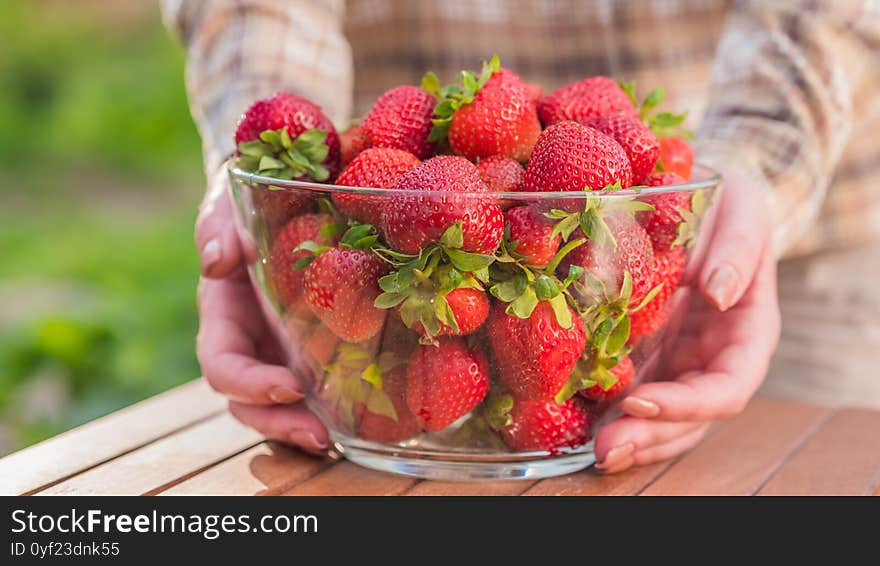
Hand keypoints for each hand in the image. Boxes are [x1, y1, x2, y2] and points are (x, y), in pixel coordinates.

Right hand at [195, 170, 328, 453]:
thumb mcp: (228, 208)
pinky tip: (365, 415)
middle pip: (249, 402)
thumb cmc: (246, 206)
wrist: (275, 201)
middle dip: (279, 423)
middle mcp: (249, 344)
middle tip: (320, 434)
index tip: (288, 386)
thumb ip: (218, 228)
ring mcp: (279, 351)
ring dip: (304, 427)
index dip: (249, 384)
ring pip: (280, 406)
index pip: (223, 364)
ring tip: (337, 439)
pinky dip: (333, 405)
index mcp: (223, 316)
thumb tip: (216, 261)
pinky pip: (317, 386)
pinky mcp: (311, 350)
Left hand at [593, 170, 780, 472]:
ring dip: (627, 437)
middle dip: (649, 437)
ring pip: (658, 417)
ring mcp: (676, 362)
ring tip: (591, 451)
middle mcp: (712, 359)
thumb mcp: (741, 213)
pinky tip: (572, 420)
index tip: (640, 401)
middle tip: (605, 450)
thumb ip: (737, 251)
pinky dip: (605, 410)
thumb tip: (720, 293)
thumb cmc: (728, 207)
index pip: (727, 387)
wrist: (698, 202)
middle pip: (689, 418)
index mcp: (747, 334)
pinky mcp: (644, 354)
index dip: (688, 404)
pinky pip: (627, 390)